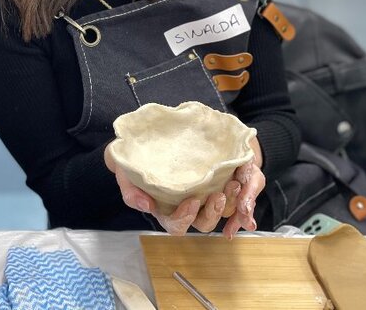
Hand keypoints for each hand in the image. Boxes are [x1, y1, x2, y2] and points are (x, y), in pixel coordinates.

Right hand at [104, 139, 264, 237]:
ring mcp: (202, 195)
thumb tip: (147, 207)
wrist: (143, 140)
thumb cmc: (132, 161)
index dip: (185, 218)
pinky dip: (240, 189)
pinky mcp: (215, 181)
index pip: (177, 226)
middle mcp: (186, 208)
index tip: (192, 200)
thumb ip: (130, 192)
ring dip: (230, 202)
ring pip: (222, 211)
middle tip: (219, 194)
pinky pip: (232, 193)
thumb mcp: (124, 173)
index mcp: (165, 211)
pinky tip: (241, 175)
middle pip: (204, 223)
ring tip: (233, 183)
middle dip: (213, 212)